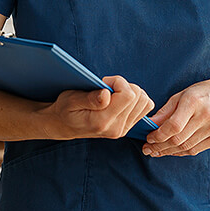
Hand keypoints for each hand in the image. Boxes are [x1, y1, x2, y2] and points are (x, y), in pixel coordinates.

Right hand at [39, 75, 153, 139]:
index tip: (104, 81)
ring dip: (131, 91)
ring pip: (144, 102)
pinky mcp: (127, 127)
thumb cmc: (65, 109)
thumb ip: (89, 98)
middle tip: (106, 87)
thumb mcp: (70, 100)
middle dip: (124, 85)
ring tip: (113, 92)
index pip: (128, 95)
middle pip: (138, 96)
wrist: (65, 125)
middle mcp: (116, 128)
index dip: (118, 81)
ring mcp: (123, 129)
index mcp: (102, 121)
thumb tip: (106, 94)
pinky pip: (144, 108)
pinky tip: (120, 98)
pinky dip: (135, 99)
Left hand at [142, 77, 209, 156]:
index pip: (174, 126)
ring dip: (168, 151)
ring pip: (186, 147)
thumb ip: (165, 111)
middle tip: (148, 149)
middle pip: (179, 139)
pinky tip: (170, 151)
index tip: (148, 138)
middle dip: (160, 146)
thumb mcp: (180, 96)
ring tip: (156, 151)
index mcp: (193, 101)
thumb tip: (149, 124)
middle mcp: (205, 115)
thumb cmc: (200, 93)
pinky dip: (180, 152)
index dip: (159, 135)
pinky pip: (195, 150)